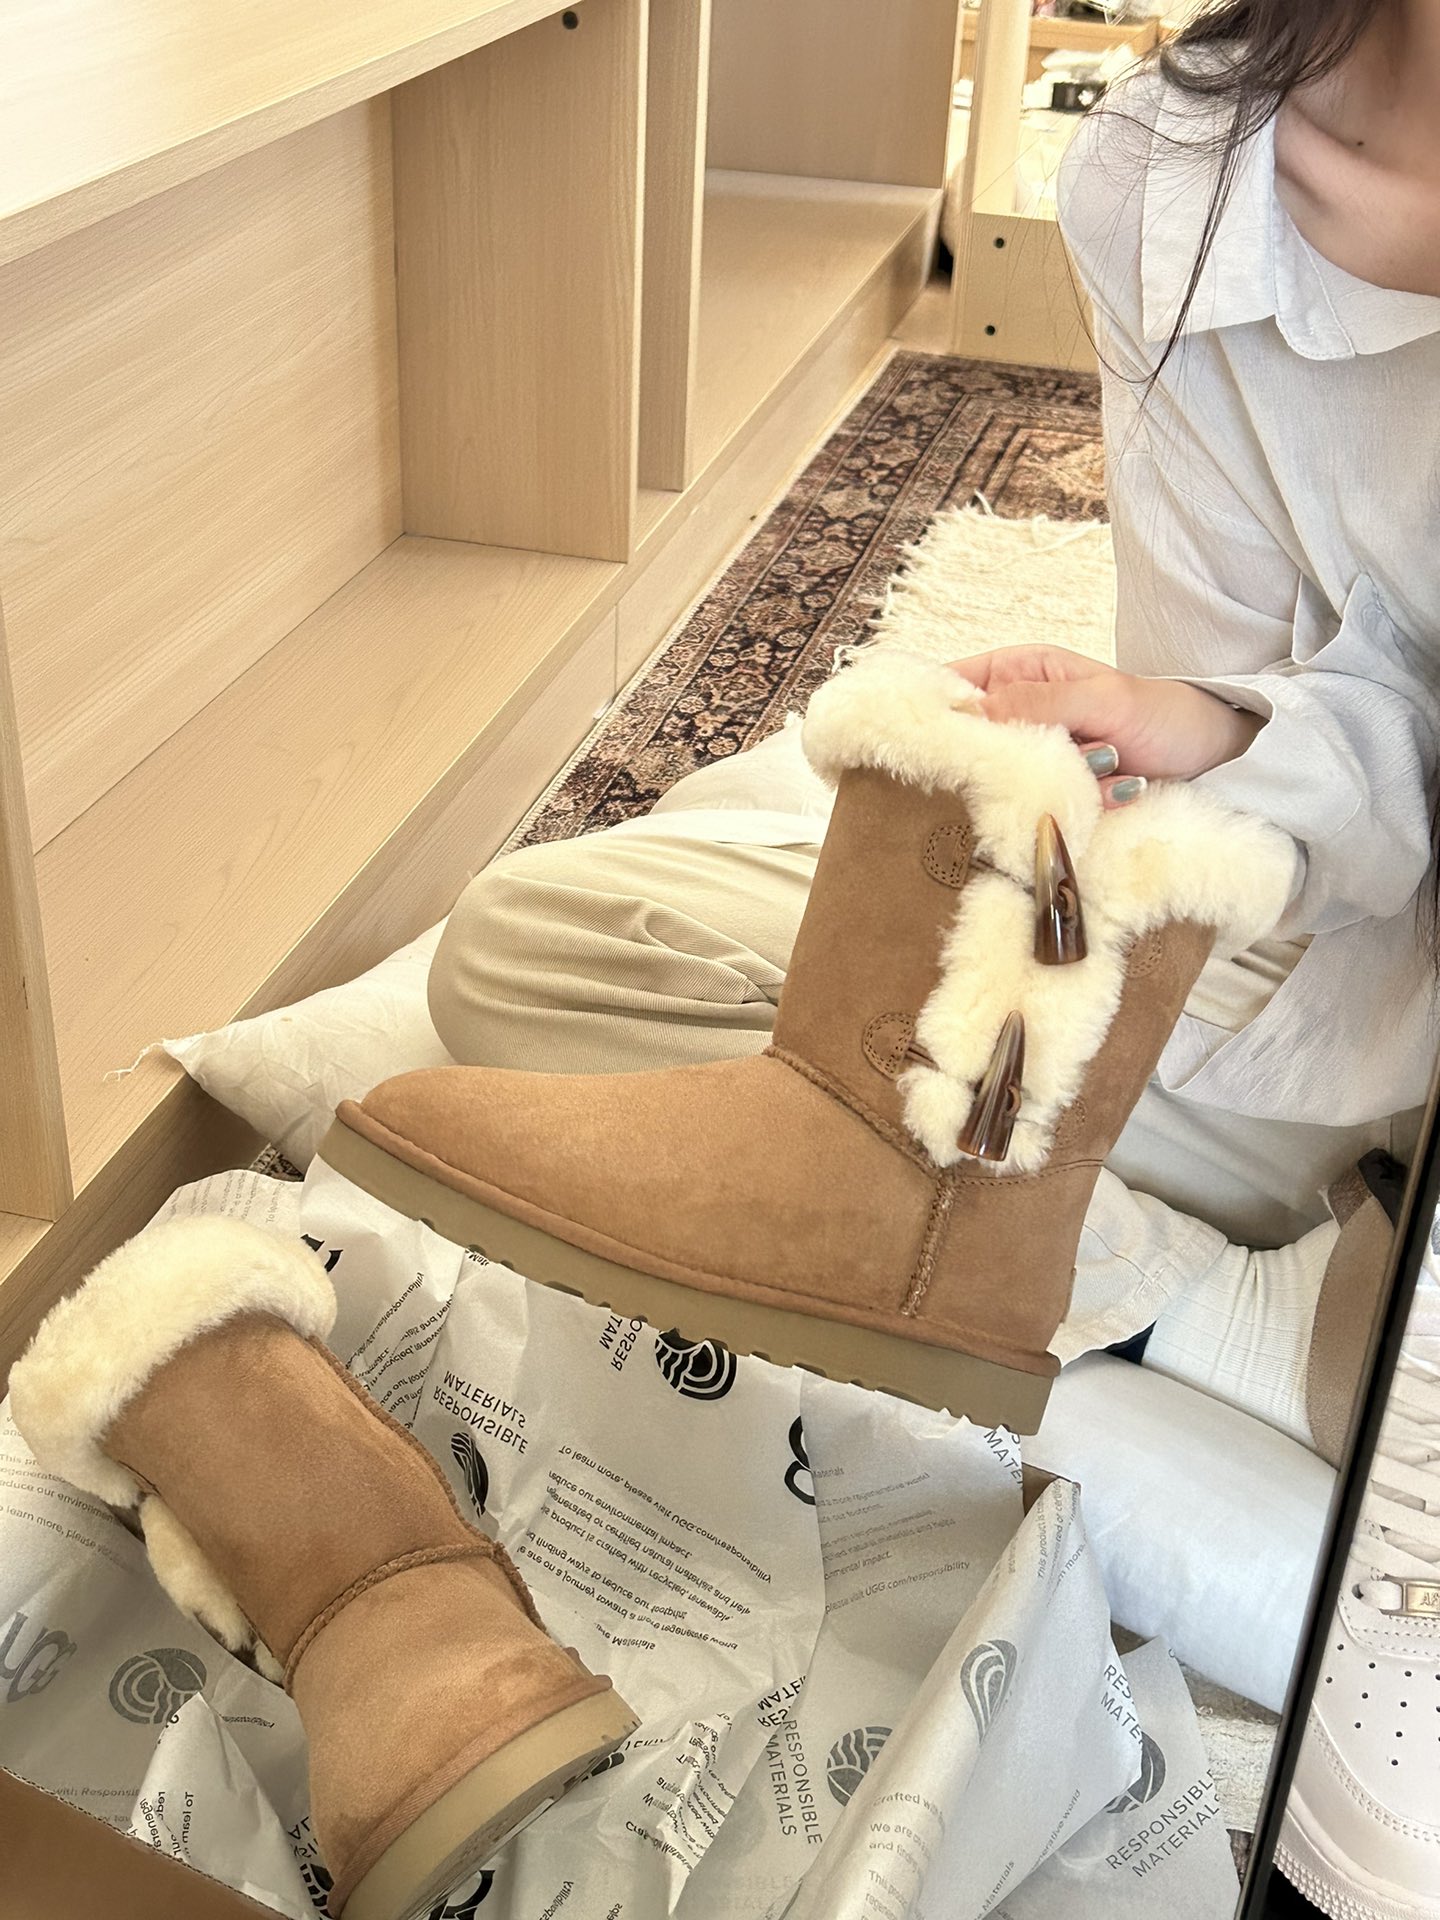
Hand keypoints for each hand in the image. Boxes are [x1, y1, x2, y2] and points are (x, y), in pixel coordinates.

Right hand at [947, 646, 1261, 808]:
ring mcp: (1036, 752)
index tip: (935, 741)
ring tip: (1113, 760)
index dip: (934, 711)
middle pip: (972, 742)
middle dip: (1013, 759)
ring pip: (1009, 781)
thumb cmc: (1159, 708)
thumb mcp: (1100, 698)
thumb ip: (1037, 704)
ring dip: (1063, 780)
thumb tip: (973, 711)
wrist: (1207, 746)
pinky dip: (1085, 800)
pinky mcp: (1055, 787)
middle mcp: (1019, 711)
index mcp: (1018, 671)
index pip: (952, 684)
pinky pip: (1046, 803)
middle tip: (1066, 753)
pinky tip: (1124, 783)